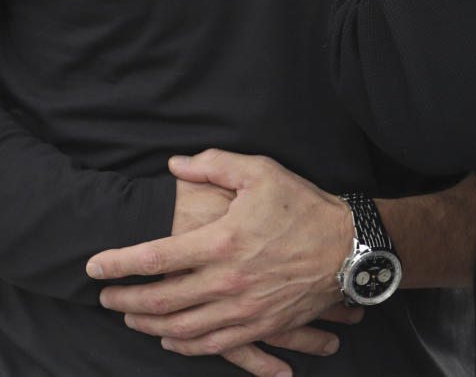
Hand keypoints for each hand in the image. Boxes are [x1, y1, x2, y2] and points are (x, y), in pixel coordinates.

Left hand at [87, 149, 361, 356]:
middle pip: (160, 300)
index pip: (156, 256)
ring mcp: (241, 310)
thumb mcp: (260, 172)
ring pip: (180, 328)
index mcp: (222, 241)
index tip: (95, 266)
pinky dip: (182, 345)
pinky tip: (169, 338)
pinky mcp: (258, 327)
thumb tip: (175, 164)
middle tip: (103, 297)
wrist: (346, 247)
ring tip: (129, 316)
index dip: (119, 263)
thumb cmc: (303, 206)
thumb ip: (214, 164)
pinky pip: (210, 346)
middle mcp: (226, 281)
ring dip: (147, 324)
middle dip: (124, 300)